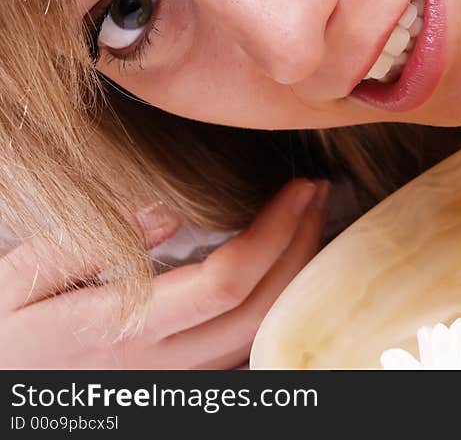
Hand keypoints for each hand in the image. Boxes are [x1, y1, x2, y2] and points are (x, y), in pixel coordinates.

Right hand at [0, 178, 327, 367]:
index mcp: (121, 328)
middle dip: (301, 245)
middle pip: (259, 309)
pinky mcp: (179, 382)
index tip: (298, 187)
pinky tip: (286, 264)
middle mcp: (157, 364)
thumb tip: (167, 208)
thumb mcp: (23, 275)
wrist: (2, 385)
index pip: (225, 283)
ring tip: (312, 219)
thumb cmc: (7, 326)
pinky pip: (244, 347)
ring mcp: (173, 380)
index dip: (273, 233)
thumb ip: (90, 242)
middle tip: (317, 192)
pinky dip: (277, 302)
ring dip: (297, 273)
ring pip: (259, 333)